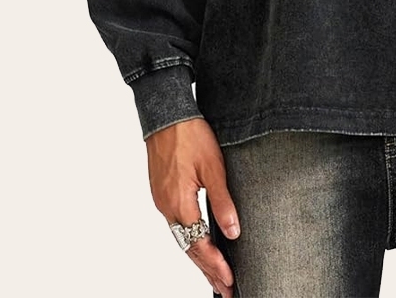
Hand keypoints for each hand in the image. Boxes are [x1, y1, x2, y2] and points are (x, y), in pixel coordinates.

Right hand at [146, 117, 240, 297]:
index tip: (229, 281)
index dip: (215, 265)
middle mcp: (167, 208)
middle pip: (189, 248)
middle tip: (225, 289)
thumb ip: (223, 201)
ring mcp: (162, 202)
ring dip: (198, 258)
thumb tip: (233, 231)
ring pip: (182, 238)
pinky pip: (177, 225)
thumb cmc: (190, 135)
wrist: (166, 116)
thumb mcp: (213, 166)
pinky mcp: (162, 194)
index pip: (199, 245)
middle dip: (208, 270)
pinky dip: (190, 241)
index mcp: (180, 203)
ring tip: (215, 276)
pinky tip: (199, 246)